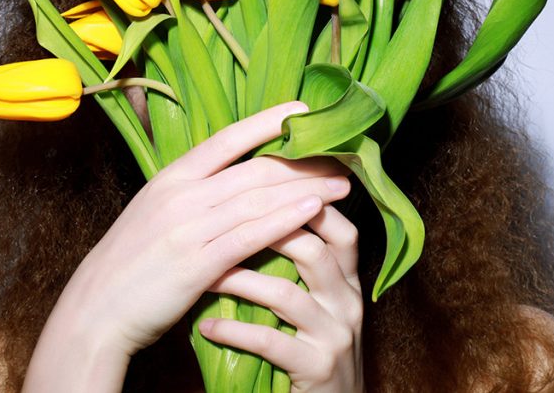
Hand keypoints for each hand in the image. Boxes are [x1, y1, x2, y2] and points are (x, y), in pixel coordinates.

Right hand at [22, 101, 351, 391]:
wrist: (96, 310)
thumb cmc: (131, 263)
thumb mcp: (154, 211)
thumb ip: (192, 192)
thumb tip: (234, 178)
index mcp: (171, 177)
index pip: (228, 138)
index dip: (268, 122)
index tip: (305, 111)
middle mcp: (182, 194)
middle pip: (254, 167)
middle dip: (303, 161)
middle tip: (343, 154)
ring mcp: (189, 227)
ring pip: (258, 198)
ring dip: (306, 188)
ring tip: (343, 183)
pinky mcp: (197, 264)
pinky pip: (250, 236)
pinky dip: (285, 219)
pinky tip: (313, 210)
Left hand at [198, 204, 364, 392]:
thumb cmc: (311, 350)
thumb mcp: (316, 305)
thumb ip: (299, 267)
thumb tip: (255, 217)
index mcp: (347, 281)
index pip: (340, 229)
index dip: (306, 205)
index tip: (261, 186)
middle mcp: (347, 302)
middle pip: (314, 250)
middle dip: (266, 234)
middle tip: (221, 223)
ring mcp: (335, 335)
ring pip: (286, 294)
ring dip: (240, 281)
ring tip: (205, 276)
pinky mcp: (318, 368)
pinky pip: (270, 342)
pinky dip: (234, 331)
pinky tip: (206, 325)